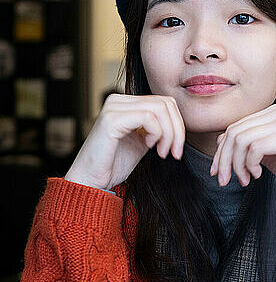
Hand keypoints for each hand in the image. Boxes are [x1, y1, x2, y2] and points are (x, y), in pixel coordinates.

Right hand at [64, 94, 185, 190]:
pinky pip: (147, 117)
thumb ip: (156, 128)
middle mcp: (118, 100)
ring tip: (162, 152)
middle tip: (174, 152)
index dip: (177, 124)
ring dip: (169, 133)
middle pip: (165, 103)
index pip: (163, 102)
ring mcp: (113, 108)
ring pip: (159, 109)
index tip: (176, 148)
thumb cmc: (113, 164)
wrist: (91, 181)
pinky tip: (149, 147)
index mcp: (125, 103)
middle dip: (177, 129)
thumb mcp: (142, 141)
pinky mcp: (111, 119)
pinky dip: (156, 133)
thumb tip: (178, 123)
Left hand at [209, 103, 275, 185]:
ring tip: (245, 179)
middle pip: (235, 132)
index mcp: (273, 112)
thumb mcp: (265, 154)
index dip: (221, 151)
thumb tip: (219, 140)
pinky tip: (258, 175)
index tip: (217, 173)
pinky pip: (255, 147)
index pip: (236, 127)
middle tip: (224, 180)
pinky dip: (250, 164)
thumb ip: (246, 144)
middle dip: (224, 159)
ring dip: (237, 164)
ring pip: (241, 140)